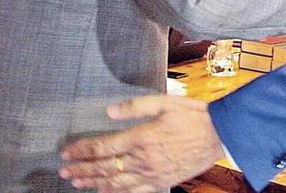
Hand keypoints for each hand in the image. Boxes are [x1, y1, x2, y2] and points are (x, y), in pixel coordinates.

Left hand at [60, 95, 223, 191]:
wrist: (220, 135)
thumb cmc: (194, 116)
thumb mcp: (165, 102)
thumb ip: (136, 106)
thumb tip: (110, 111)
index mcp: (141, 137)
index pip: (103, 147)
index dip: (82, 150)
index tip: (67, 152)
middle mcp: (143, 159)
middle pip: (104, 167)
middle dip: (82, 169)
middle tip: (65, 171)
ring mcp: (152, 173)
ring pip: (115, 182)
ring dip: (93, 183)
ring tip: (77, 183)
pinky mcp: (162, 181)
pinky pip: (134, 191)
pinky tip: (106, 192)